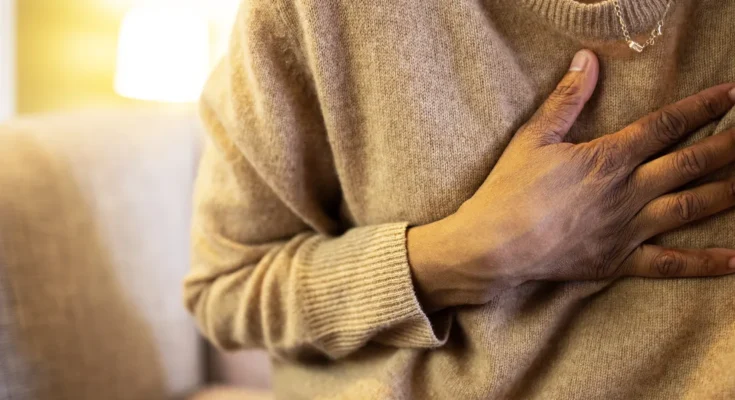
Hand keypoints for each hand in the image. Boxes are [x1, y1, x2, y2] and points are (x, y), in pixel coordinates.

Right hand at [408, 50, 734, 311]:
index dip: (702, 108)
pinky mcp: (619, 261)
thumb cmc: (509, 190)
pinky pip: (669, 263)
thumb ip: (566, 99)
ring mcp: (628, 229)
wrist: (493, 245)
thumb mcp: (532, 137)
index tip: (733, 95)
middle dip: (728, 146)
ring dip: (728, 192)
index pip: (665, 126)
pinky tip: (733, 260)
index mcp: (609, 158)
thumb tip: (586, 59)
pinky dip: (703, 263)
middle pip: (690, 164)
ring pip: (690, 207)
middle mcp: (628, 192)